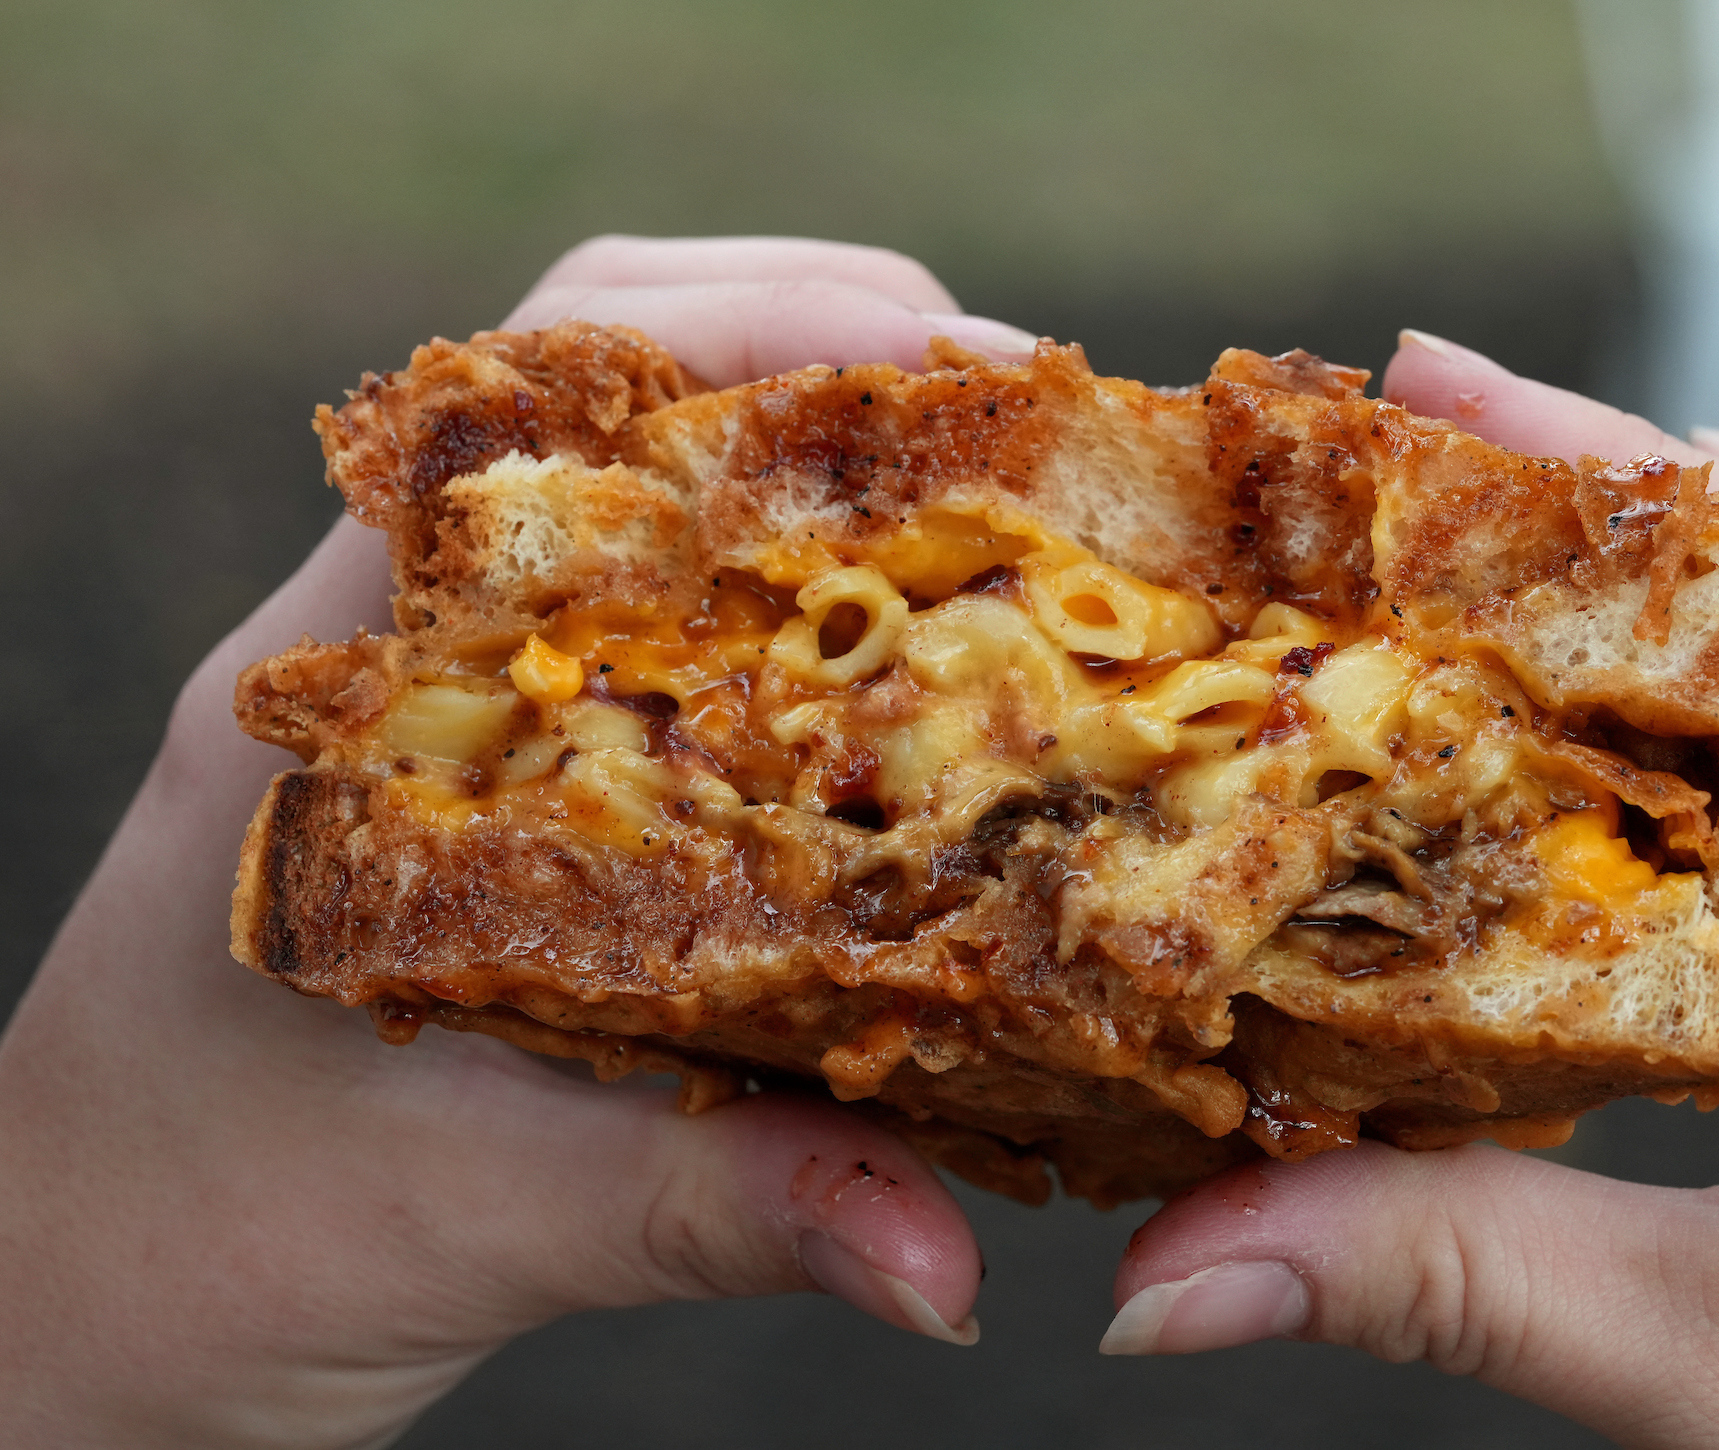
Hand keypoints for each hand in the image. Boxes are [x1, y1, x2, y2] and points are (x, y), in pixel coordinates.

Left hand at [0, 236, 1034, 1449]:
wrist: (56, 1326)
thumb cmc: (191, 1259)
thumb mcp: (471, 1224)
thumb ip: (718, 1212)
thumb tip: (952, 1268)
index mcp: (334, 694)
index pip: (530, 398)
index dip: (754, 333)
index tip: (953, 367)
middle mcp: (370, 653)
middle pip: (596, 383)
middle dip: (821, 357)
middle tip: (1028, 423)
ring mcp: (422, 701)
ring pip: (626, 485)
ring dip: (804, 459)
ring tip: (990, 501)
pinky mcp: (480, 777)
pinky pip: (650, 617)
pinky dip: (783, 588)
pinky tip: (891, 653)